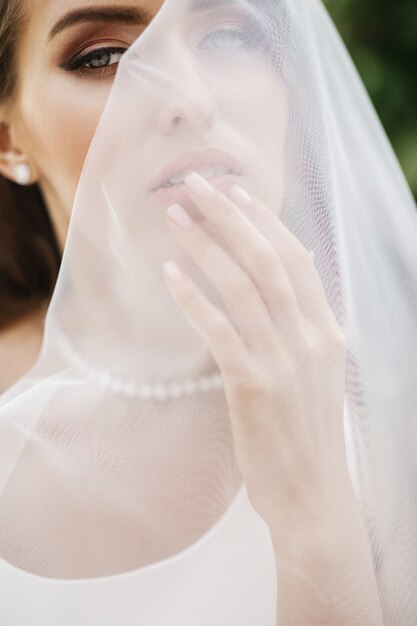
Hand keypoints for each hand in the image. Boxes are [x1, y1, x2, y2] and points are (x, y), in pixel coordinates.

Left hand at [163, 171, 350, 546]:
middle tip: (196, 185)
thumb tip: (290, 275)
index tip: (237, 194)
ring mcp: (283, 360)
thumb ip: (305, 323)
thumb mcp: (318, 372)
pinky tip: (169, 272)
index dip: (265, 222)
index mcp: (327, 331)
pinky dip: (193, 297)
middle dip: (230, 217)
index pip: (296, 261)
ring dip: (204, 245)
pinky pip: (219, 329)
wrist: (314, 494)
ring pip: (241, 286)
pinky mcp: (253, 385)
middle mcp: (310, 338)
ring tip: (175, 217)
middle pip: (266, 260)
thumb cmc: (308, 433)